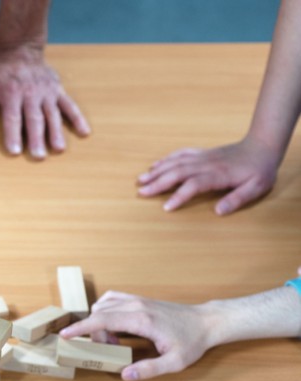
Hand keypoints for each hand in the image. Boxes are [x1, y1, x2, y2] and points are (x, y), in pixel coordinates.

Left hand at [0, 46, 89, 158]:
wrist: (20, 48)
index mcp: (11, 93)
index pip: (12, 118)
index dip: (12, 135)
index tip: (14, 151)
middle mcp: (30, 93)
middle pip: (34, 119)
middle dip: (36, 138)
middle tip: (38, 156)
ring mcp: (46, 92)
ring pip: (52, 114)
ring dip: (56, 132)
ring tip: (59, 150)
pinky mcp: (58, 90)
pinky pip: (70, 105)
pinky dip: (78, 118)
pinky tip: (84, 132)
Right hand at [60, 291, 214, 380]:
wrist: (208, 321)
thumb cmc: (192, 342)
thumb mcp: (175, 362)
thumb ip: (149, 369)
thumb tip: (124, 374)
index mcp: (141, 320)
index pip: (102, 320)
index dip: (81, 328)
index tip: (64, 335)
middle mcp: (136, 305)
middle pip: (99, 313)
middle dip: (93, 332)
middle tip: (108, 350)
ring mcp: (137, 300)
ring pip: (103, 305)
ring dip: (100, 323)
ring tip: (114, 341)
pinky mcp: (139, 299)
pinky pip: (112, 299)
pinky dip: (104, 310)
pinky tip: (112, 324)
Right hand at [137, 137, 279, 214]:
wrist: (262, 145)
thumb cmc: (260, 169)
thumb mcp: (256, 187)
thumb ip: (237, 199)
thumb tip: (218, 211)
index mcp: (218, 174)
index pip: (194, 184)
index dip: (179, 196)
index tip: (166, 208)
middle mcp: (206, 164)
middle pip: (178, 172)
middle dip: (158, 183)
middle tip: (141, 192)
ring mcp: (202, 157)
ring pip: (175, 163)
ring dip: (157, 171)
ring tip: (140, 179)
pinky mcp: (201, 153)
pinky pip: (180, 154)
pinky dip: (166, 160)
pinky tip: (155, 166)